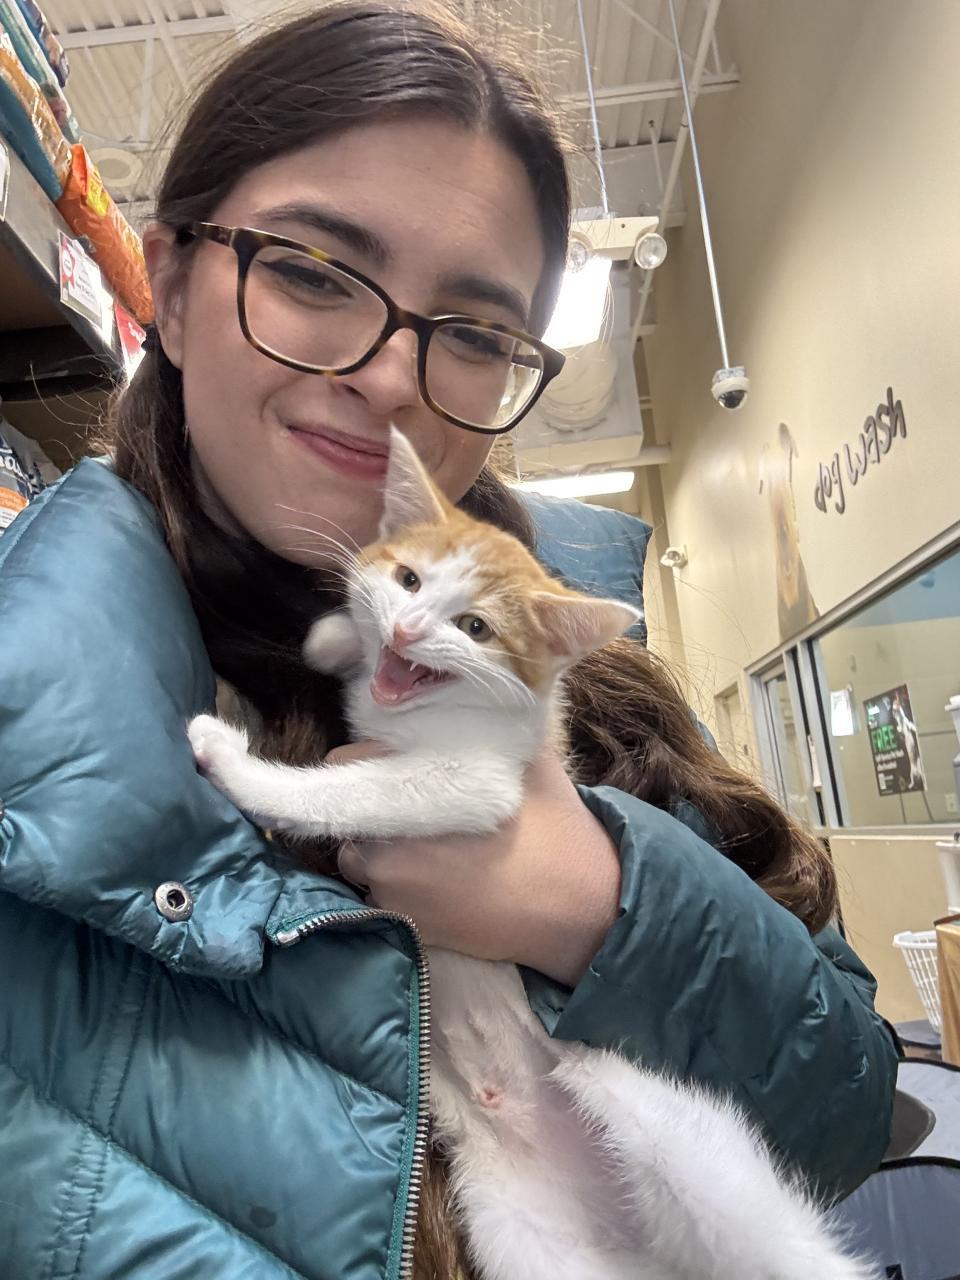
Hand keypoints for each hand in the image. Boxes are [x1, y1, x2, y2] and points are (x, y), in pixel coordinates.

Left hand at [327, 743, 621, 986]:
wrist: (579, 909)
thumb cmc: (556, 830)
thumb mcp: (529, 758)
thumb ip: (484, 728)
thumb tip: (459, 701)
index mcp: (414, 793)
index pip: (348, 763)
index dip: (369, 760)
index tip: (395, 765)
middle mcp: (387, 844)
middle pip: (348, 813)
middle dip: (373, 807)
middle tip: (415, 807)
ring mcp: (391, 890)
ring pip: (357, 857)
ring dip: (378, 848)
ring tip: (426, 846)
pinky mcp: (405, 924)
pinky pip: (379, 893)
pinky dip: (397, 884)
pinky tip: (436, 878)